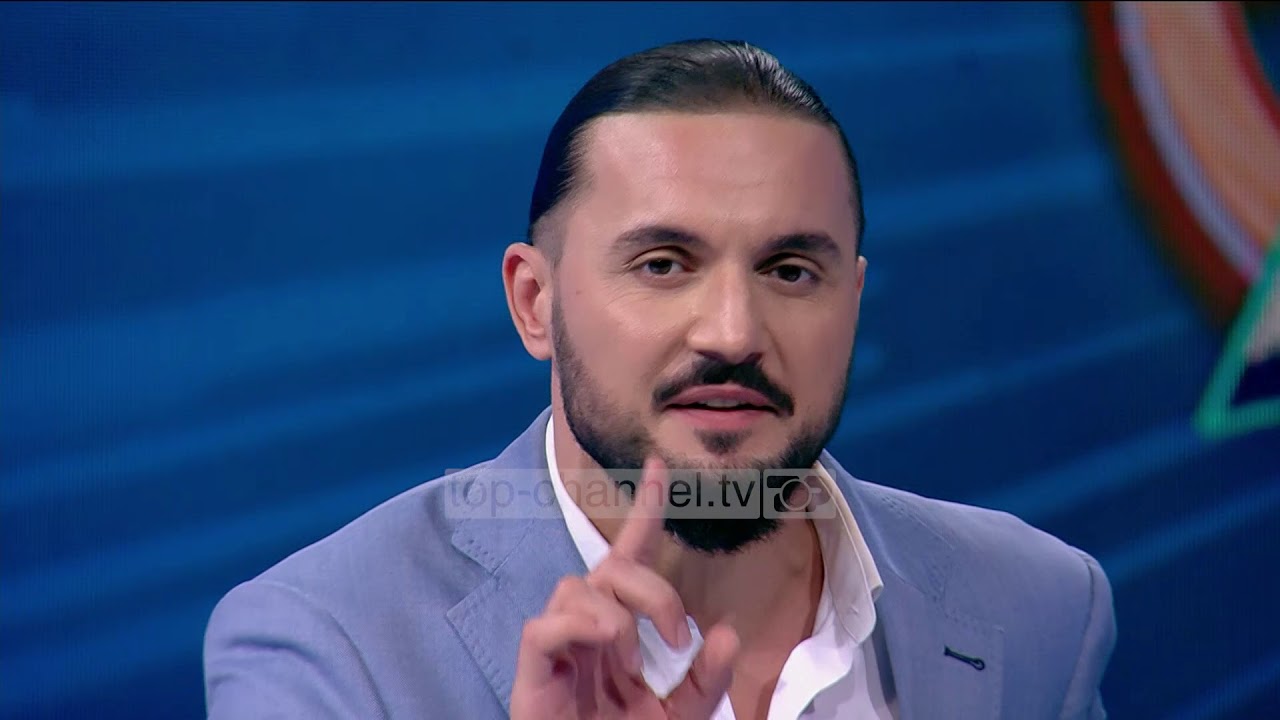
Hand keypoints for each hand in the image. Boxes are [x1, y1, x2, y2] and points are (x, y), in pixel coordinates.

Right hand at [510, 458, 740, 718]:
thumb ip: (708, 679)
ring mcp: (558, 647)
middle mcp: (587, 627)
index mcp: (620, 629)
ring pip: (576, 588)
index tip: (659, 467)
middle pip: (611, 568)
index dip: (645, 513)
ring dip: (617, 614)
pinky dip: (578, 627)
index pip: (630, 557)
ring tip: (633, 660)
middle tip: (676, 636)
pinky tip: (605, 647)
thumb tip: (726, 632)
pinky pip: (544, 628)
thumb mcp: (683, 716)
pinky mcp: (533, 673)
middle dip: (653, 591)